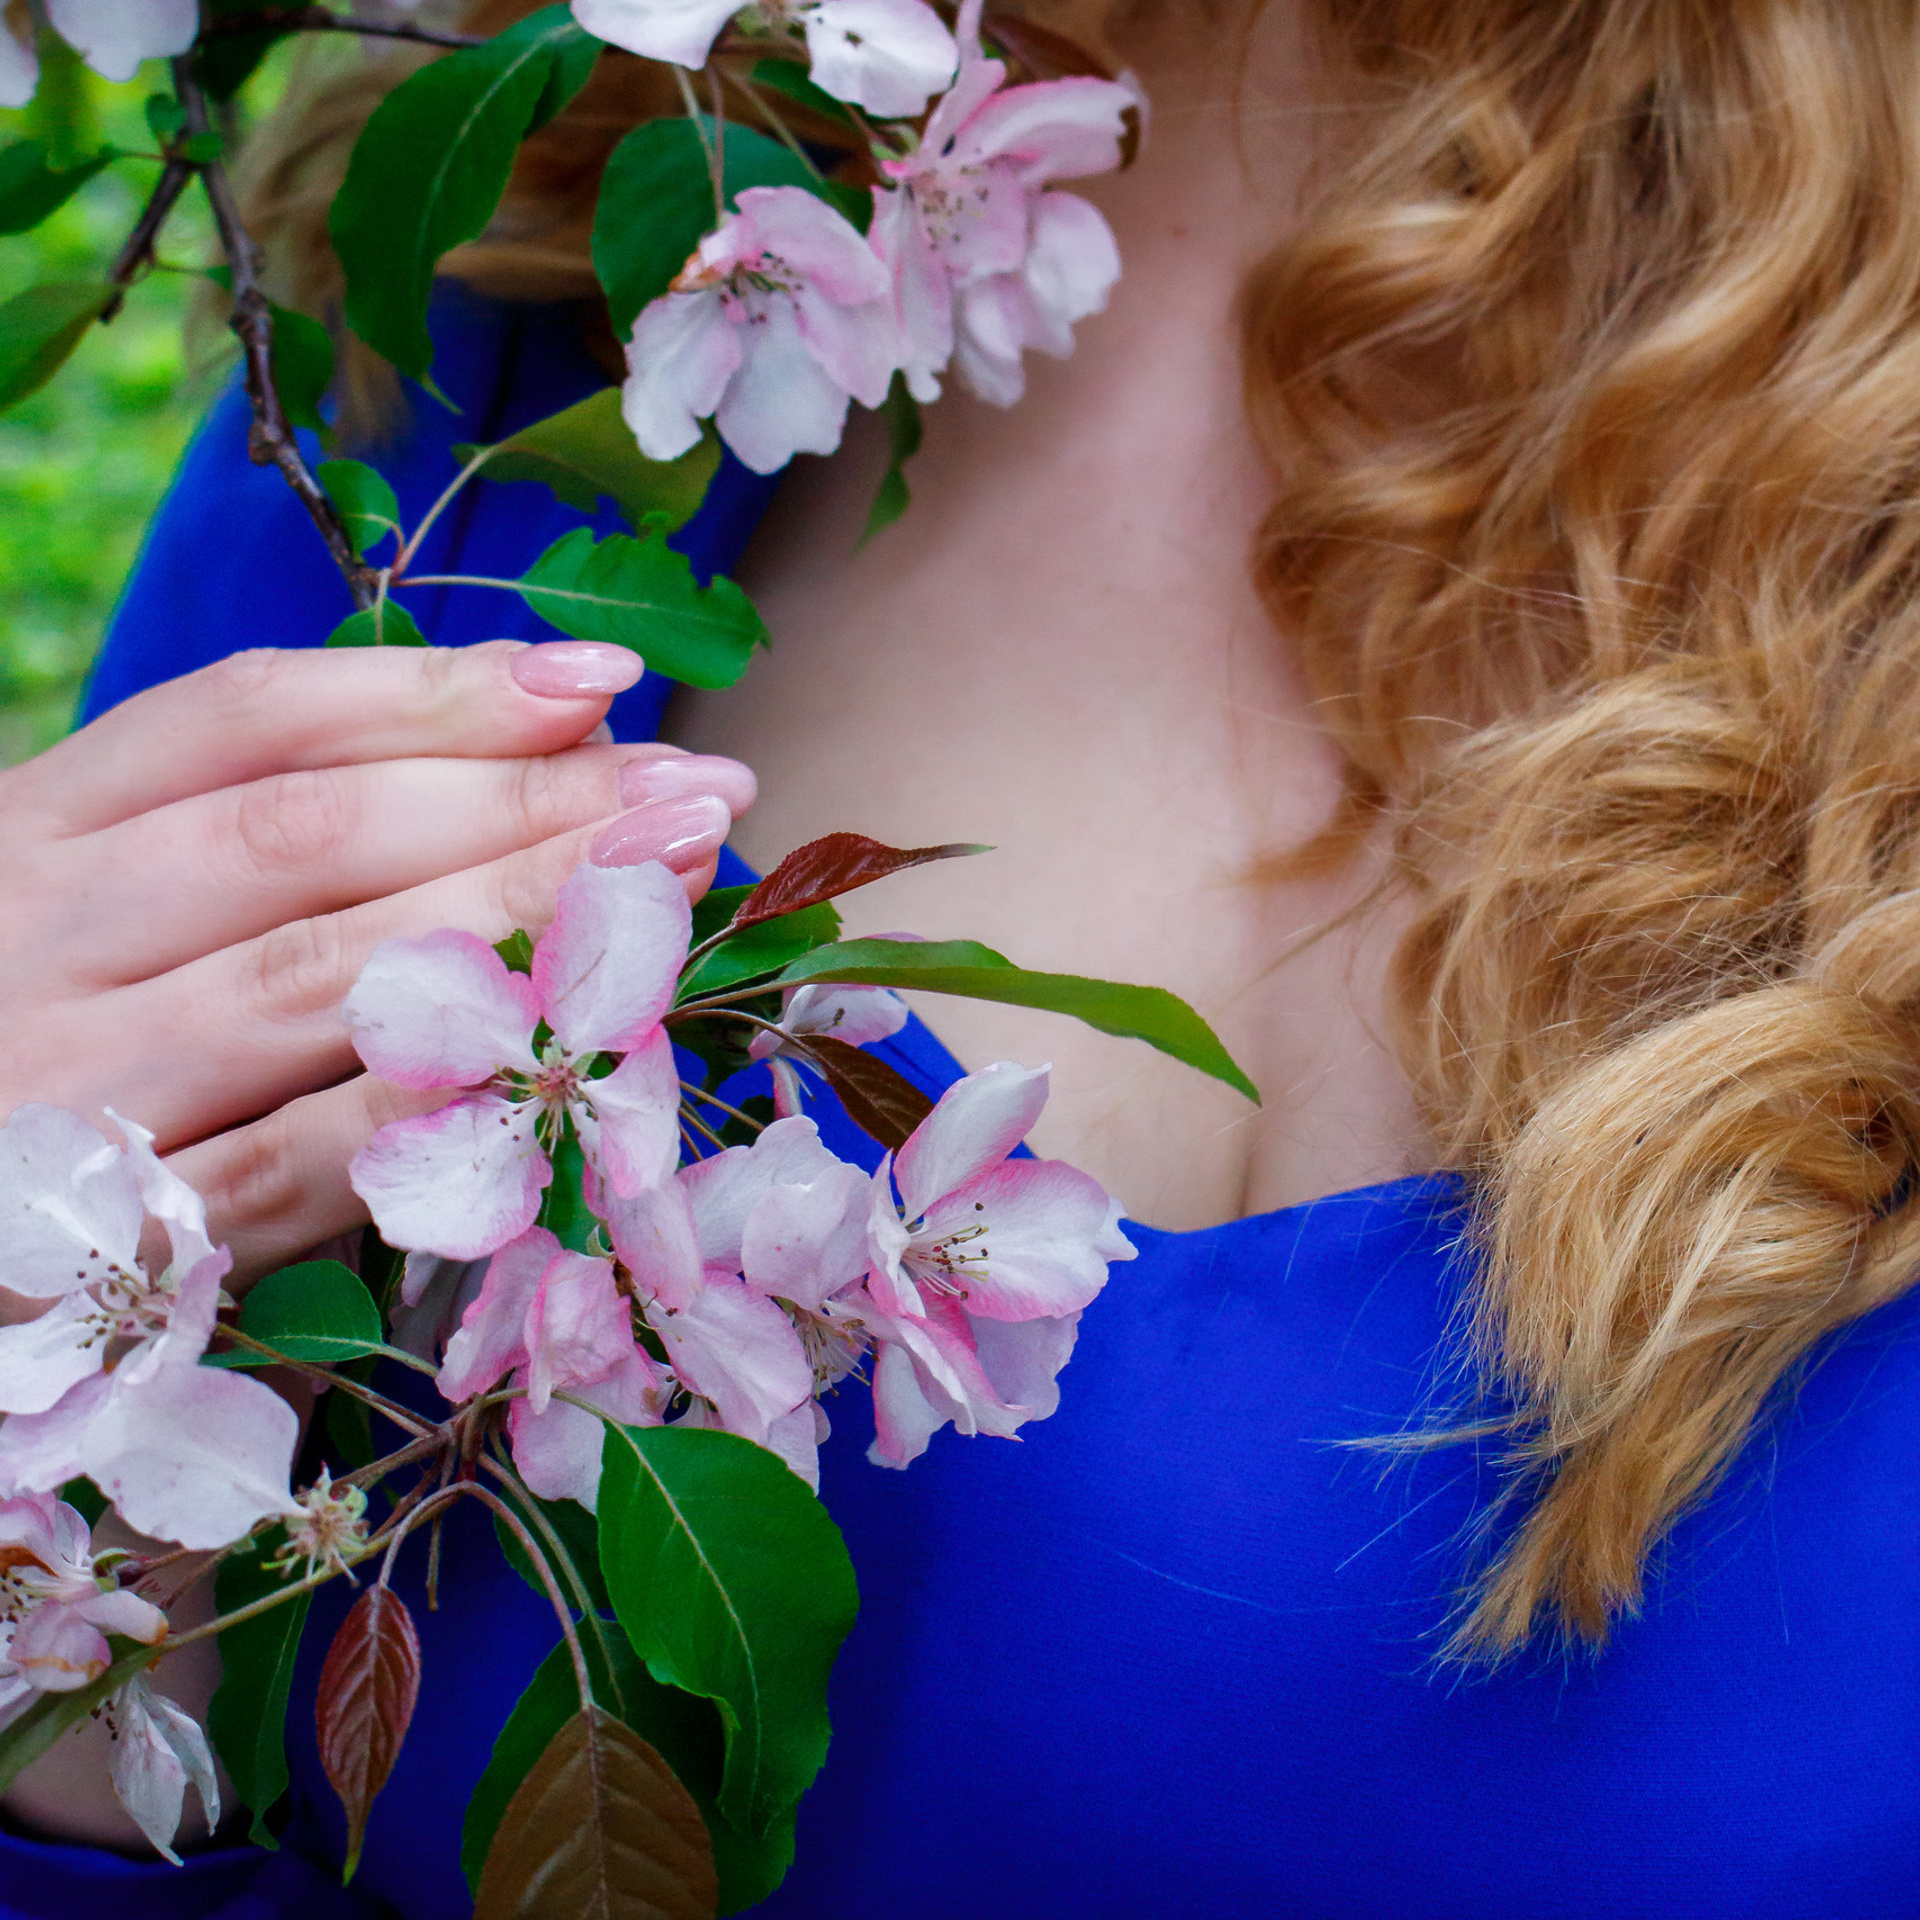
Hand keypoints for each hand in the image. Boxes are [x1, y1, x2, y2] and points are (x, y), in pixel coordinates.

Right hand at [0, 640, 755, 1286]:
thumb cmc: (40, 1038)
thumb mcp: (98, 904)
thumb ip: (248, 840)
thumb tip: (527, 762)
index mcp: (34, 825)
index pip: (253, 717)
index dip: (440, 691)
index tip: (604, 680)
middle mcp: (40, 930)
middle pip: (312, 831)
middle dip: (527, 799)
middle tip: (695, 787)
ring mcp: (71, 1080)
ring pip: (325, 972)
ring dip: (523, 917)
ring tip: (674, 879)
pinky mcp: (115, 1233)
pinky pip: (300, 1155)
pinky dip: (440, 1097)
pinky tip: (570, 1047)